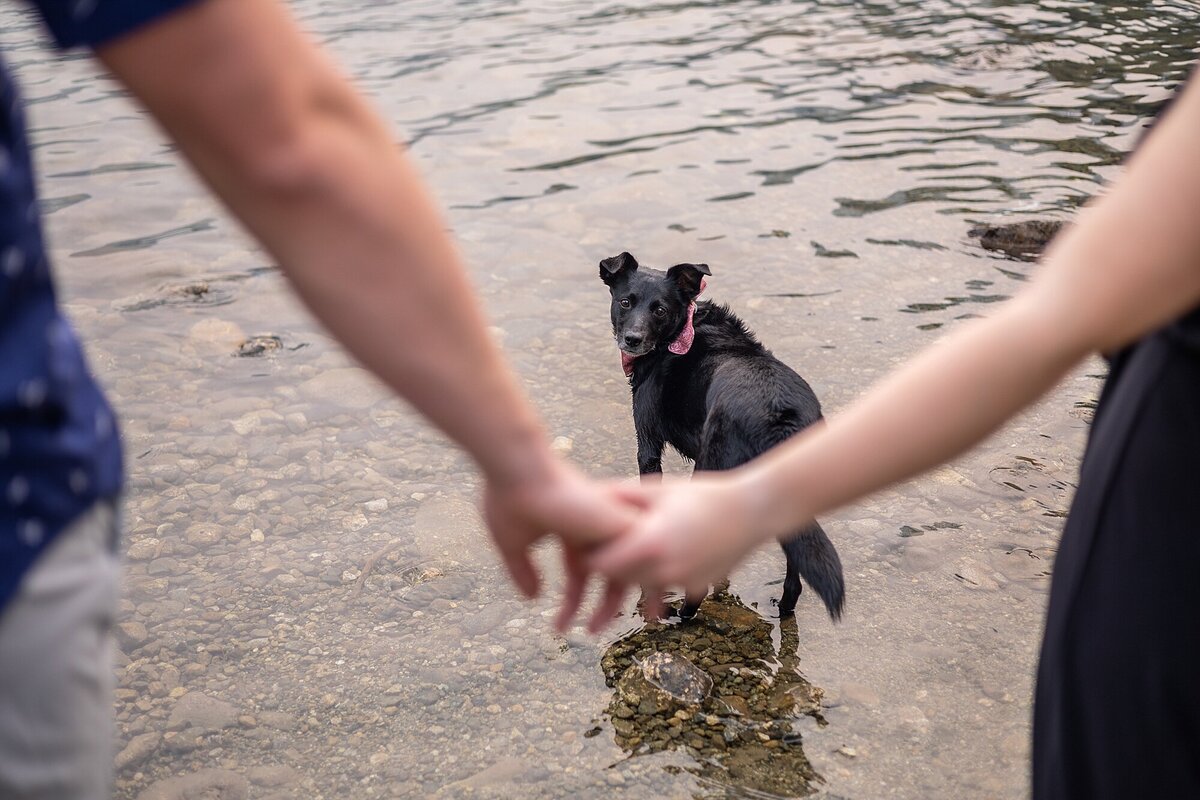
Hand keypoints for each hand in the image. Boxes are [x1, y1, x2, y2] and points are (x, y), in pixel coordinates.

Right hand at [481, 457, 636, 627]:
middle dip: (603, 608)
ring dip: (622, 600)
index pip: (582, 574)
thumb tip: (532, 599)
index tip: (561, 630)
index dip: (573, 603)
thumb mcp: (511, 544)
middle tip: (593, 633)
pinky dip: (639, 580)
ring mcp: (607, 524)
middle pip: (610, 575)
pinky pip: (641, 557)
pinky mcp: (618, 520)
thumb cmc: (509, 500)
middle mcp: (594, 529)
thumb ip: (522, 571)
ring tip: (603, 628)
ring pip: (629, 567)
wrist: (517, 470)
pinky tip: (629, 603)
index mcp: (572, 532)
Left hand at [585, 471, 770, 626]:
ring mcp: (683, 583)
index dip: (590, 556)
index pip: (603, 564)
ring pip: (643, 586)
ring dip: (633, 575)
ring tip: (627, 558)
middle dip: (609, 569)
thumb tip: (588, 495)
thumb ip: (622, 495)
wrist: (753, 512)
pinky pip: (667, 587)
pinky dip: (659, 577)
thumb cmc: (704, 495)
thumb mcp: (660, 489)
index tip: (580, 547)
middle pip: (620, 579)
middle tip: (594, 554)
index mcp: (651, 543)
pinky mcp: (696, 588)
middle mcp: (665, 569)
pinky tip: (659, 560)